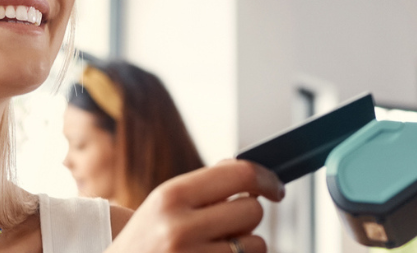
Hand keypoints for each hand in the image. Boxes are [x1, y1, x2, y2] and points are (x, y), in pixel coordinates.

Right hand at [107, 160, 284, 252]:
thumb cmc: (141, 245)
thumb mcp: (161, 206)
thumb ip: (203, 188)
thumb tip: (250, 173)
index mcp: (171, 196)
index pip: (239, 173)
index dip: (266, 178)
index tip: (274, 187)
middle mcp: (180, 227)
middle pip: (252, 210)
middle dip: (246, 218)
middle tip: (227, 225)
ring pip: (256, 244)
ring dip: (244, 247)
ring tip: (214, 249)